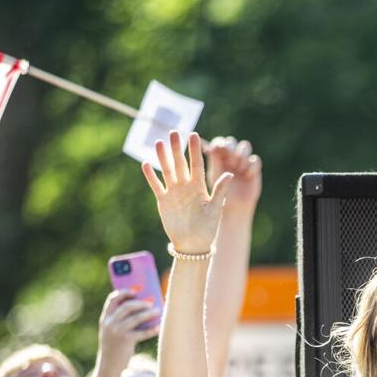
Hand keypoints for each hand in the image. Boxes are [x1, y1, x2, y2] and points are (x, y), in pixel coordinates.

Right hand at [98, 290, 158, 362]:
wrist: (108, 366)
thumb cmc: (114, 347)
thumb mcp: (110, 332)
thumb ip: (119, 320)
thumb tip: (141, 308)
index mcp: (105, 319)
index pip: (112, 300)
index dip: (123, 293)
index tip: (134, 291)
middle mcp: (109, 324)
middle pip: (126, 307)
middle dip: (140, 303)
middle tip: (150, 303)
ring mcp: (117, 332)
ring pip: (136, 318)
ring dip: (148, 313)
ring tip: (157, 311)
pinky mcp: (126, 341)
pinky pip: (142, 332)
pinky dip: (152, 330)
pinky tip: (159, 327)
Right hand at [142, 131, 232, 254]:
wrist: (193, 245)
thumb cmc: (208, 228)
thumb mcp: (215, 208)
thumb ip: (219, 190)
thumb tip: (230, 174)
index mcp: (200, 187)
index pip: (197, 164)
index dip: (195, 150)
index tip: (194, 135)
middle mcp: (186, 187)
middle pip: (180, 164)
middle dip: (177, 148)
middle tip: (174, 132)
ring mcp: (174, 193)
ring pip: (167, 171)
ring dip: (163, 158)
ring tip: (159, 142)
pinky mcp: (164, 201)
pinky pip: (157, 185)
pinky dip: (151, 176)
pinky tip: (146, 164)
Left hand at [205, 136, 261, 212]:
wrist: (235, 208)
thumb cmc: (220, 195)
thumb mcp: (215, 178)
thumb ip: (214, 163)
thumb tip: (211, 148)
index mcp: (218, 159)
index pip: (218, 143)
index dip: (220, 143)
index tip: (220, 149)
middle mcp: (230, 157)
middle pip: (231, 141)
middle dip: (231, 148)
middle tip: (230, 160)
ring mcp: (243, 162)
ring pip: (245, 146)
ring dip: (242, 155)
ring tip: (239, 168)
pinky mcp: (254, 169)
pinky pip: (255, 160)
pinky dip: (251, 166)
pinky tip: (247, 176)